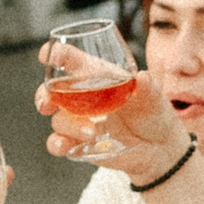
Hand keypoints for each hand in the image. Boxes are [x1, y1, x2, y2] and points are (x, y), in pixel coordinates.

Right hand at [34, 58, 184, 179]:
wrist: (160, 148)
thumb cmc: (153, 114)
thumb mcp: (155, 99)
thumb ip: (148, 88)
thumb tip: (143, 78)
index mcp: (97, 77)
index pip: (72, 61)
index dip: (58, 55)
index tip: (48, 55)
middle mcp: (82, 97)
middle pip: (52, 91)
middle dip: (43, 94)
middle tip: (47, 103)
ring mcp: (79, 121)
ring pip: (57, 119)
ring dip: (68, 125)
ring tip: (92, 132)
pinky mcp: (79, 143)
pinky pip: (59, 143)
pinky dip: (58, 144)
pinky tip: (65, 145)